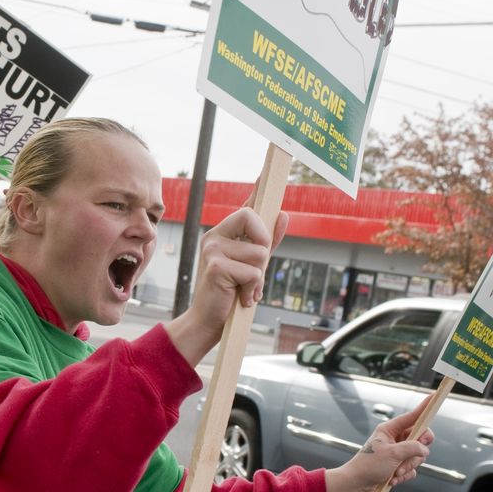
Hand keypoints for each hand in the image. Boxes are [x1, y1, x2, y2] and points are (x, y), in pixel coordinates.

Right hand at [163, 203, 286, 364]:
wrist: (208, 322)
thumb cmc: (230, 294)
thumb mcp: (252, 267)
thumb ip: (267, 242)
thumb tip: (284, 214)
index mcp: (223, 233)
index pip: (246, 207)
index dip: (259, 188)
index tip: (267, 169)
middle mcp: (215, 236)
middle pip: (254, 219)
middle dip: (264, 247)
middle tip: (253, 271)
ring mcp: (213, 249)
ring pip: (259, 252)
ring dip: (259, 277)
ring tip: (244, 289)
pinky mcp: (216, 266)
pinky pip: (253, 272)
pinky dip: (253, 289)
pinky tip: (240, 297)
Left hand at [325, 396, 435, 491]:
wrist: (357, 484)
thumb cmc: (368, 465)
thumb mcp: (393, 454)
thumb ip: (412, 448)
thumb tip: (424, 449)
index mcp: (390, 430)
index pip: (412, 417)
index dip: (424, 408)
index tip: (434, 396)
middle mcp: (395, 439)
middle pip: (420, 439)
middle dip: (416, 453)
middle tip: (409, 457)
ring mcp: (398, 453)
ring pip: (417, 456)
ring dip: (408, 467)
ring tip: (394, 472)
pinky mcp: (398, 466)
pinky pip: (412, 469)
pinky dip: (404, 475)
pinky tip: (392, 479)